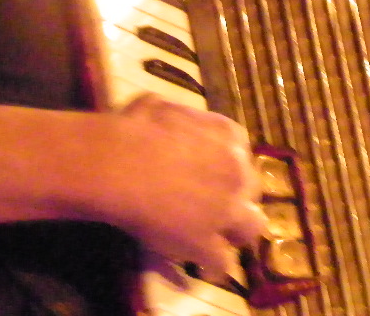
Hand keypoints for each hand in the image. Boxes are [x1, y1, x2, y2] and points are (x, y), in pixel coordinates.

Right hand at [102, 93, 265, 275]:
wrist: (118, 164)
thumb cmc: (132, 128)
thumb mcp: (158, 105)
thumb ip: (179, 117)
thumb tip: (169, 116)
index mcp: (228, 137)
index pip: (242, 156)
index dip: (227, 168)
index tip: (211, 174)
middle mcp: (237, 173)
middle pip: (251, 191)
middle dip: (235, 199)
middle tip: (212, 205)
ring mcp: (227, 211)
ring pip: (251, 229)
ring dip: (235, 233)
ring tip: (216, 239)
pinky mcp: (209, 244)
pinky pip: (221, 263)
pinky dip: (211, 265)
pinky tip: (198, 264)